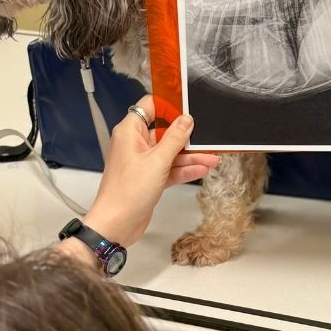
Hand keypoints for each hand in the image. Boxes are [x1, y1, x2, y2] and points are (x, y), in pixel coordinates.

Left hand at [83, 96, 219, 247]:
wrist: (117, 225)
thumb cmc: (128, 191)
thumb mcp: (157, 161)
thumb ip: (175, 138)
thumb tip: (187, 119)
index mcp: (131, 132)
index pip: (150, 107)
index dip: (169, 105)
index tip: (189, 107)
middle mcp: (136, 144)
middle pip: (165, 131)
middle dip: (187, 136)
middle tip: (207, 136)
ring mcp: (143, 162)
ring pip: (171, 152)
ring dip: (191, 156)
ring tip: (213, 158)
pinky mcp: (150, 178)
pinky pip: (170, 168)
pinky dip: (185, 169)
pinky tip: (202, 169)